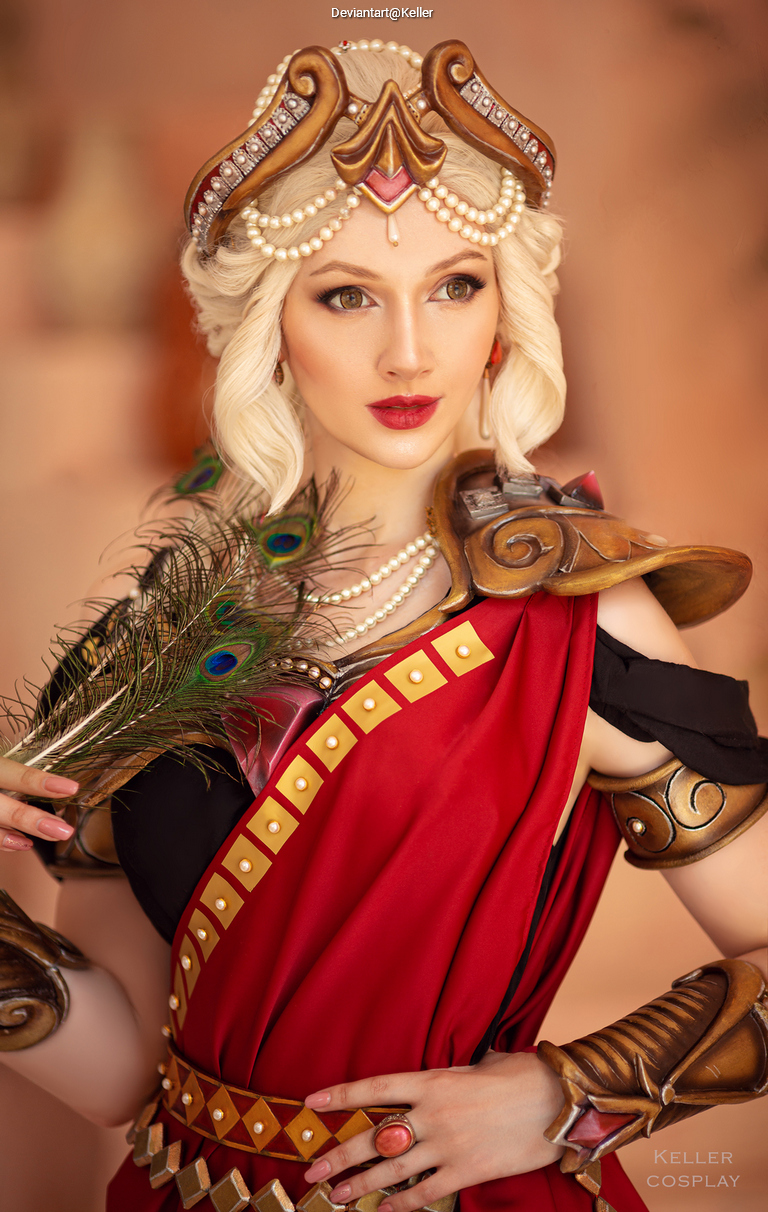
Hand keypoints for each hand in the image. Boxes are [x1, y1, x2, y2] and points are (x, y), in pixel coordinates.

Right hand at [0, 756, 76, 851]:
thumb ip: (13, 771)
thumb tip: (53, 784)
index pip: (15, 773)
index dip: (41, 782)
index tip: (70, 788)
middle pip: (0, 807)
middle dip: (31, 820)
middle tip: (63, 830)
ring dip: (18, 836)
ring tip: (50, 836)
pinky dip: (3, 840)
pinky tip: (22, 843)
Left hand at [302, 1050, 565, 1211]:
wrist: (560, 1101)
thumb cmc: (522, 1075)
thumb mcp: (480, 1065)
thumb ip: (451, 1077)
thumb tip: (440, 1082)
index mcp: (434, 1081)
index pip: (376, 1087)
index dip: (342, 1095)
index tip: (312, 1102)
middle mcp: (433, 1114)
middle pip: (374, 1136)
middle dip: (340, 1155)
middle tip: (312, 1170)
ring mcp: (448, 1145)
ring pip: (392, 1170)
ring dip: (360, 1185)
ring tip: (336, 1195)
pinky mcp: (467, 1171)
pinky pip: (425, 1193)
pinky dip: (402, 1203)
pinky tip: (384, 1209)